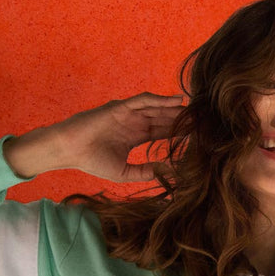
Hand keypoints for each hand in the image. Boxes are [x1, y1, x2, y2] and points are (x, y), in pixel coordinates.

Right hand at [6, 92, 185, 181]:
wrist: (70, 150)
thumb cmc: (92, 161)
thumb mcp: (125, 172)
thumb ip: (146, 171)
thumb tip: (169, 175)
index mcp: (135, 135)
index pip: (163, 132)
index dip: (179, 133)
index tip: (198, 136)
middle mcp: (134, 122)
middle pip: (164, 118)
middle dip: (182, 120)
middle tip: (204, 121)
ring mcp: (127, 113)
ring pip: (157, 108)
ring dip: (175, 109)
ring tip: (195, 110)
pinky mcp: (120, 107)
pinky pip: (143, 101)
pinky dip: (159, 100)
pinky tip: (176, 102)